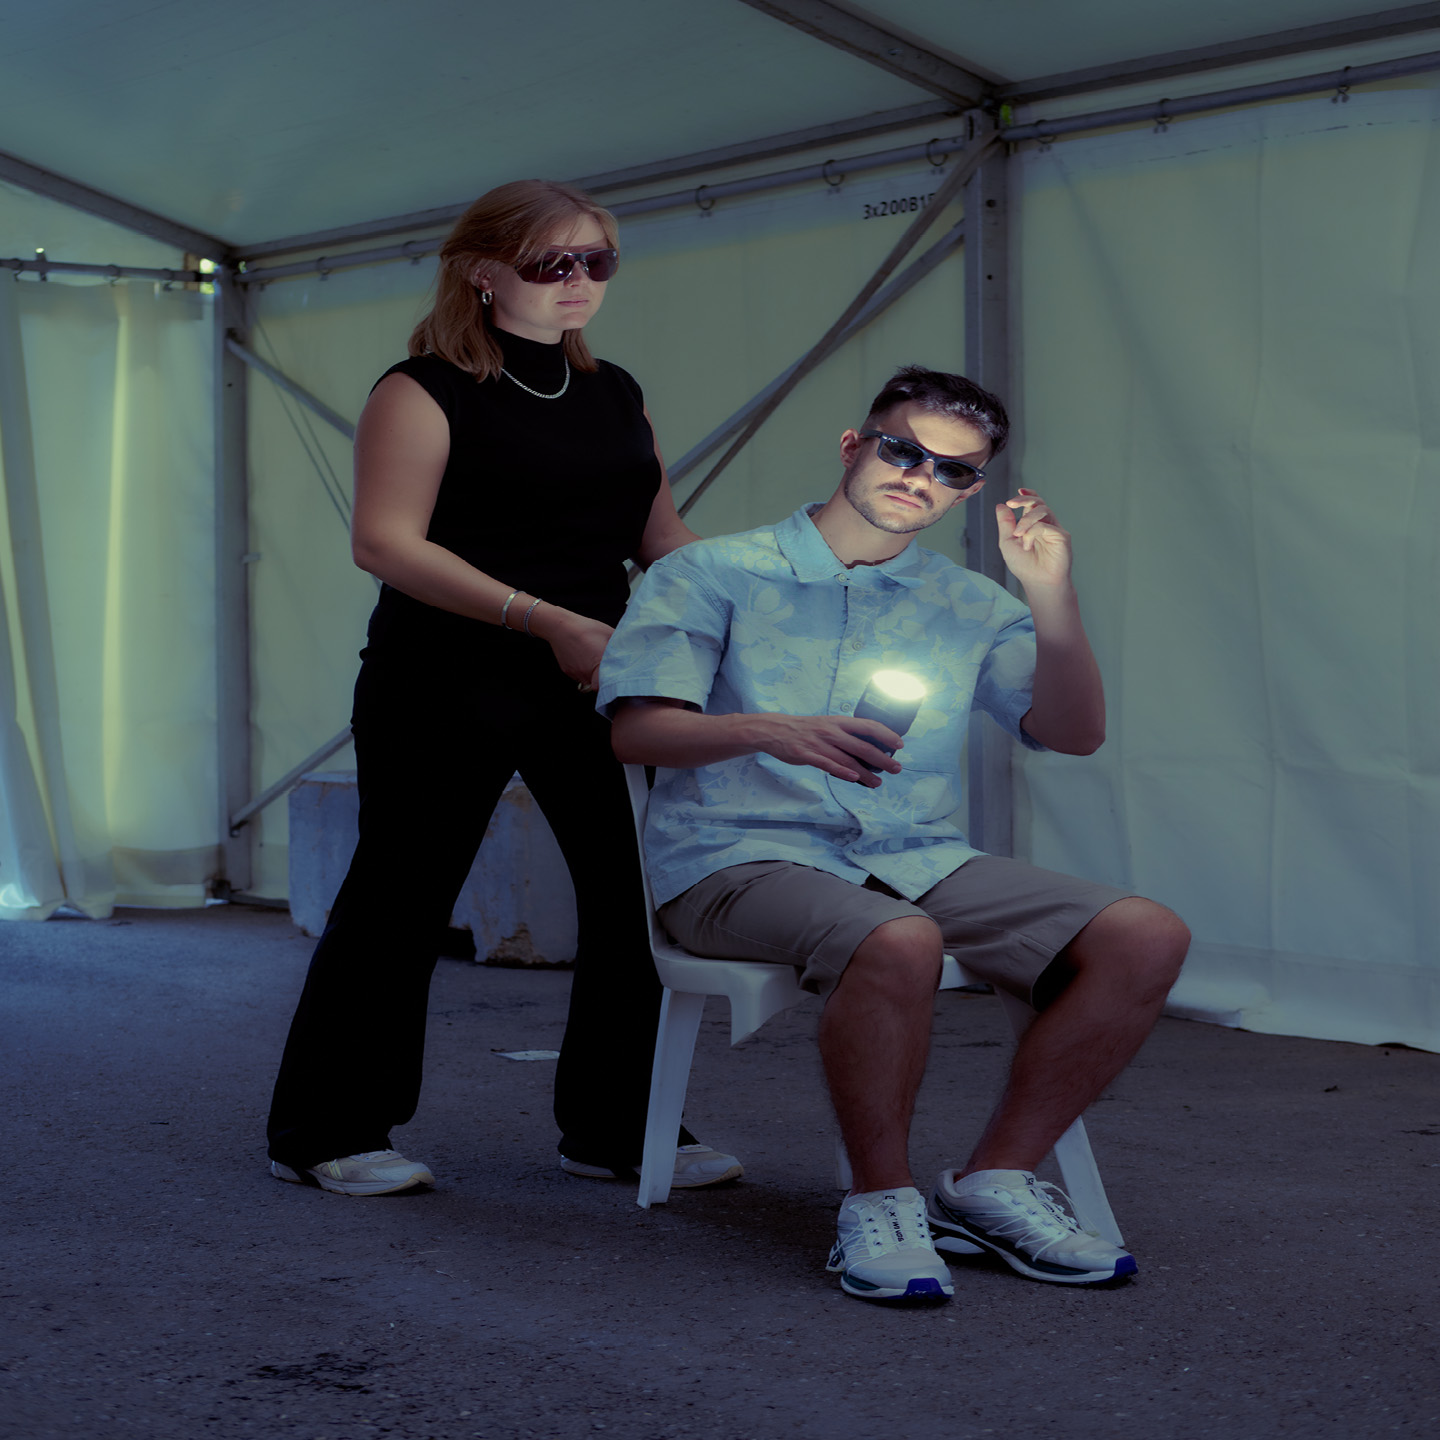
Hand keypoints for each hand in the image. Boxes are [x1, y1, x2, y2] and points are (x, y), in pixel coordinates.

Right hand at [533, 608, 613, 689]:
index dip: (612, 681)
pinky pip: (579, 676)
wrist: (561, 626)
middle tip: (607, 668)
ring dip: (593, 675)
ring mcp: (577, 673)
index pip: (608, 684)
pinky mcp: (568, 672)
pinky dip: (582, 670)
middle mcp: (588, 672)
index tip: (615, 676)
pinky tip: (583, 658)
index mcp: (600, 664)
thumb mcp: (608, 633)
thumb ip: (619, 644)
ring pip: (588, 681)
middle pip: (599, 684)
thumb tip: (630, 649)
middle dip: (603, 677)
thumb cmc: (586, 628)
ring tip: (593, 661)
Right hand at [749, 713, 902, 788]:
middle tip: (896, 768)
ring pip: (848, 759)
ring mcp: (819, 743)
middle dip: (882, 758)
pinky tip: (854, 778)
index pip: (868, 725)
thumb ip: (844, 735)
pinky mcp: (807, 755)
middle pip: (862, 745)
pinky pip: (827, 764)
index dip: (886, 734)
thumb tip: (867, 749)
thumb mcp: (827, 725)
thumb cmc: (805, 729)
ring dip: (865, 773)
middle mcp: (831, 731)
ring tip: (878, 782)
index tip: (899, 744)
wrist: (775, 730)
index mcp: (838, 722)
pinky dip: (842, 771)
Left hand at [996, 489, 1072, 589]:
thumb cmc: (1024, 565)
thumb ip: (1006, 524)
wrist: (1037, 582)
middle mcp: (1046, 524)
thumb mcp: (1008, 542)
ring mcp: (1055, 529)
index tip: (1019, 490)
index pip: (1033, 503)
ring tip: (1018, 534)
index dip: (1028, 494)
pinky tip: (1027, 546)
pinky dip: (1032, 533)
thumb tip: (1001, 505)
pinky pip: (1045, 525)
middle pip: (1039, 502)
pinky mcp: (1062, 536)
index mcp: (1033, 524)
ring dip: (1026, 520)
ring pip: (1042, 510)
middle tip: (1012, 503)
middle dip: (1025, 499)